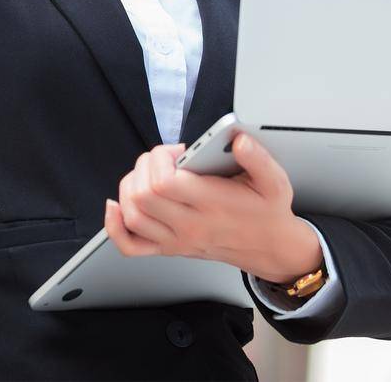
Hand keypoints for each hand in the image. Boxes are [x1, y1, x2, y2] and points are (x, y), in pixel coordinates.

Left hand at [103, 132, 324, 284]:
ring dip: (129, 187)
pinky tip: (117, 206)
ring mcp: (176, 240)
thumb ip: (259, 159)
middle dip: (144, 166)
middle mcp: (189, 225)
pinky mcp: (170, 248)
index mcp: (211, 204)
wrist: (271, 248)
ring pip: (132, 215)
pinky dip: (116, 225)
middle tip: (163, 159)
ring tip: (148, 174)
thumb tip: (239, 141)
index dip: (159, 159)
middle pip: (142, 195)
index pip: (163, 182)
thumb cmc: (268, 213)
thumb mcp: (275, 182)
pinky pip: (130, 246)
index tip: (176, 151)